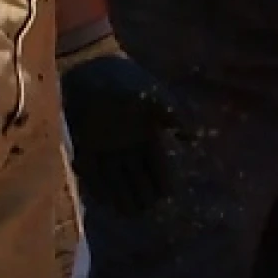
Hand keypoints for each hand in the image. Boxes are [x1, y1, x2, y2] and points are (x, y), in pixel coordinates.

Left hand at [59, 38, 177, 214]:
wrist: (91, 65)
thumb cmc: (124, 78)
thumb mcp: (153, 95)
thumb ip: (173, 115)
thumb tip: (192, 137)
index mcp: (146, 134)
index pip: (158, 165)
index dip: (163, 182)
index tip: (167, 197)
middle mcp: (127, 144)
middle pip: (137, 176)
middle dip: (142, 195)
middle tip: (146, 212)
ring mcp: (106, 145)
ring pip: (116, 178)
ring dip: (120, 195)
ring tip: (126, 213)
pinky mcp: (85, 142)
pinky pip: (91, 170)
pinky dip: (96, 185)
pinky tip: (102, 199)